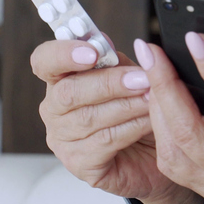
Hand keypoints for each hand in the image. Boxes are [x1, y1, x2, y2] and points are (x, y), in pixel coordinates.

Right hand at [31, 39, 202, 203]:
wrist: (159, 149)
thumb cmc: (138, 108)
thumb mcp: (130, 76)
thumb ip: (115, 60)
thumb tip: (103, 40)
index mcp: (61, 80)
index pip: (44, 61)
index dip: (62, 53)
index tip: (92, 52)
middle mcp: (54, 110)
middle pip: (69, 91)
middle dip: (110, 82)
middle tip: (142, 78)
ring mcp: (62, 140)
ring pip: (90, 118)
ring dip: (127, 105)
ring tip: (153, 97)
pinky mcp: (79, 164)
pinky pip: (104, 142)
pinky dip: (131, 127)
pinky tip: (149, 120)